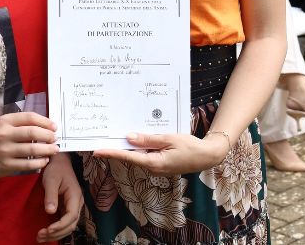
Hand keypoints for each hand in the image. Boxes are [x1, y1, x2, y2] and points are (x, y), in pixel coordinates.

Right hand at [0, 111, 58, 177]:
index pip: (29, 117)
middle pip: (33, 132)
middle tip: (55, 138)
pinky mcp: (6, 166)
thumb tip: (46, 125)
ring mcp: (5, 151)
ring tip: (54, 149)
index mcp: (5, 121)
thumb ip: (20, 123)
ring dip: (48, 149)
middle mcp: (4, 135)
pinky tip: (45, 160)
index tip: (54, 126)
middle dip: (48, 135)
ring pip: (33, 149)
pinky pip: (28, 164)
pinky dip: (40, 162)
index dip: (45, 121)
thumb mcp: (2, 124)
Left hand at [37, 153, 81, 241]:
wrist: (59, 162)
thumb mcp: (51, 180)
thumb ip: (50, 195)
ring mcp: (73, 206)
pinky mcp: (67, 207)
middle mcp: (77, 203)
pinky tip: (46, 233)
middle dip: (57, 233)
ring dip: (56, 234)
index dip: (61, 225)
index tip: (48, 230)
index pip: (71, 216)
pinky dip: (56, 230)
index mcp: (75, 196)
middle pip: (71, 224)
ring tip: (40, 237)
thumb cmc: (56, 169)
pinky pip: (64, 222)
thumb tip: (50, 211)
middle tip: (40, 236)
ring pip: (68, 226)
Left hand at [92, 131, 229, 175]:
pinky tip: (135, 139)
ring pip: (137, 156)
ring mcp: (156, 167)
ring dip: (127, 147)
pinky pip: (145, 155)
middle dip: (116, 148)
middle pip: (130, 157)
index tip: (97, 150)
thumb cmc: (190, 146)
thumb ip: (148, 139)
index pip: (128, 157)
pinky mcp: (160, 164)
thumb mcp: (169, 138)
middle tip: (101, 138)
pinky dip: (139, 148)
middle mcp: (152, 168)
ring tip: (114, 136)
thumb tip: (129, 138)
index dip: (111, 152)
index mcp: (154, 163)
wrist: (207, 156)